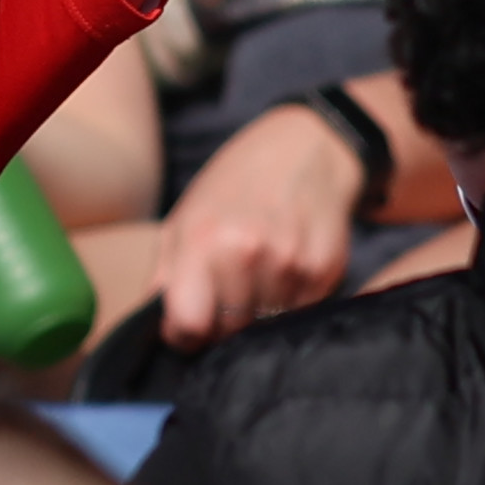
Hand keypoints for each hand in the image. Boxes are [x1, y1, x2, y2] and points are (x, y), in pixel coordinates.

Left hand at [153, 104, 358, 348]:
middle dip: (221, 321)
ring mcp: (291, 264)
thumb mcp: (184, 218)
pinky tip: (284, 267)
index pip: (190, 323)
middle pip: (229, 330)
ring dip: (257, 312)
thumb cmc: (233, 186)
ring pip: (265, 326)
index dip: (184, 334)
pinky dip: (288, 301)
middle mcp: (248, 253)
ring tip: (256, 272)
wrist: (305, 150)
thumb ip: (165, 277)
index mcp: (203, 240)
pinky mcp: (326, 271)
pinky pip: (299, 313)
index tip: (186, 325)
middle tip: (225, 288)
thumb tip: (158, 331)